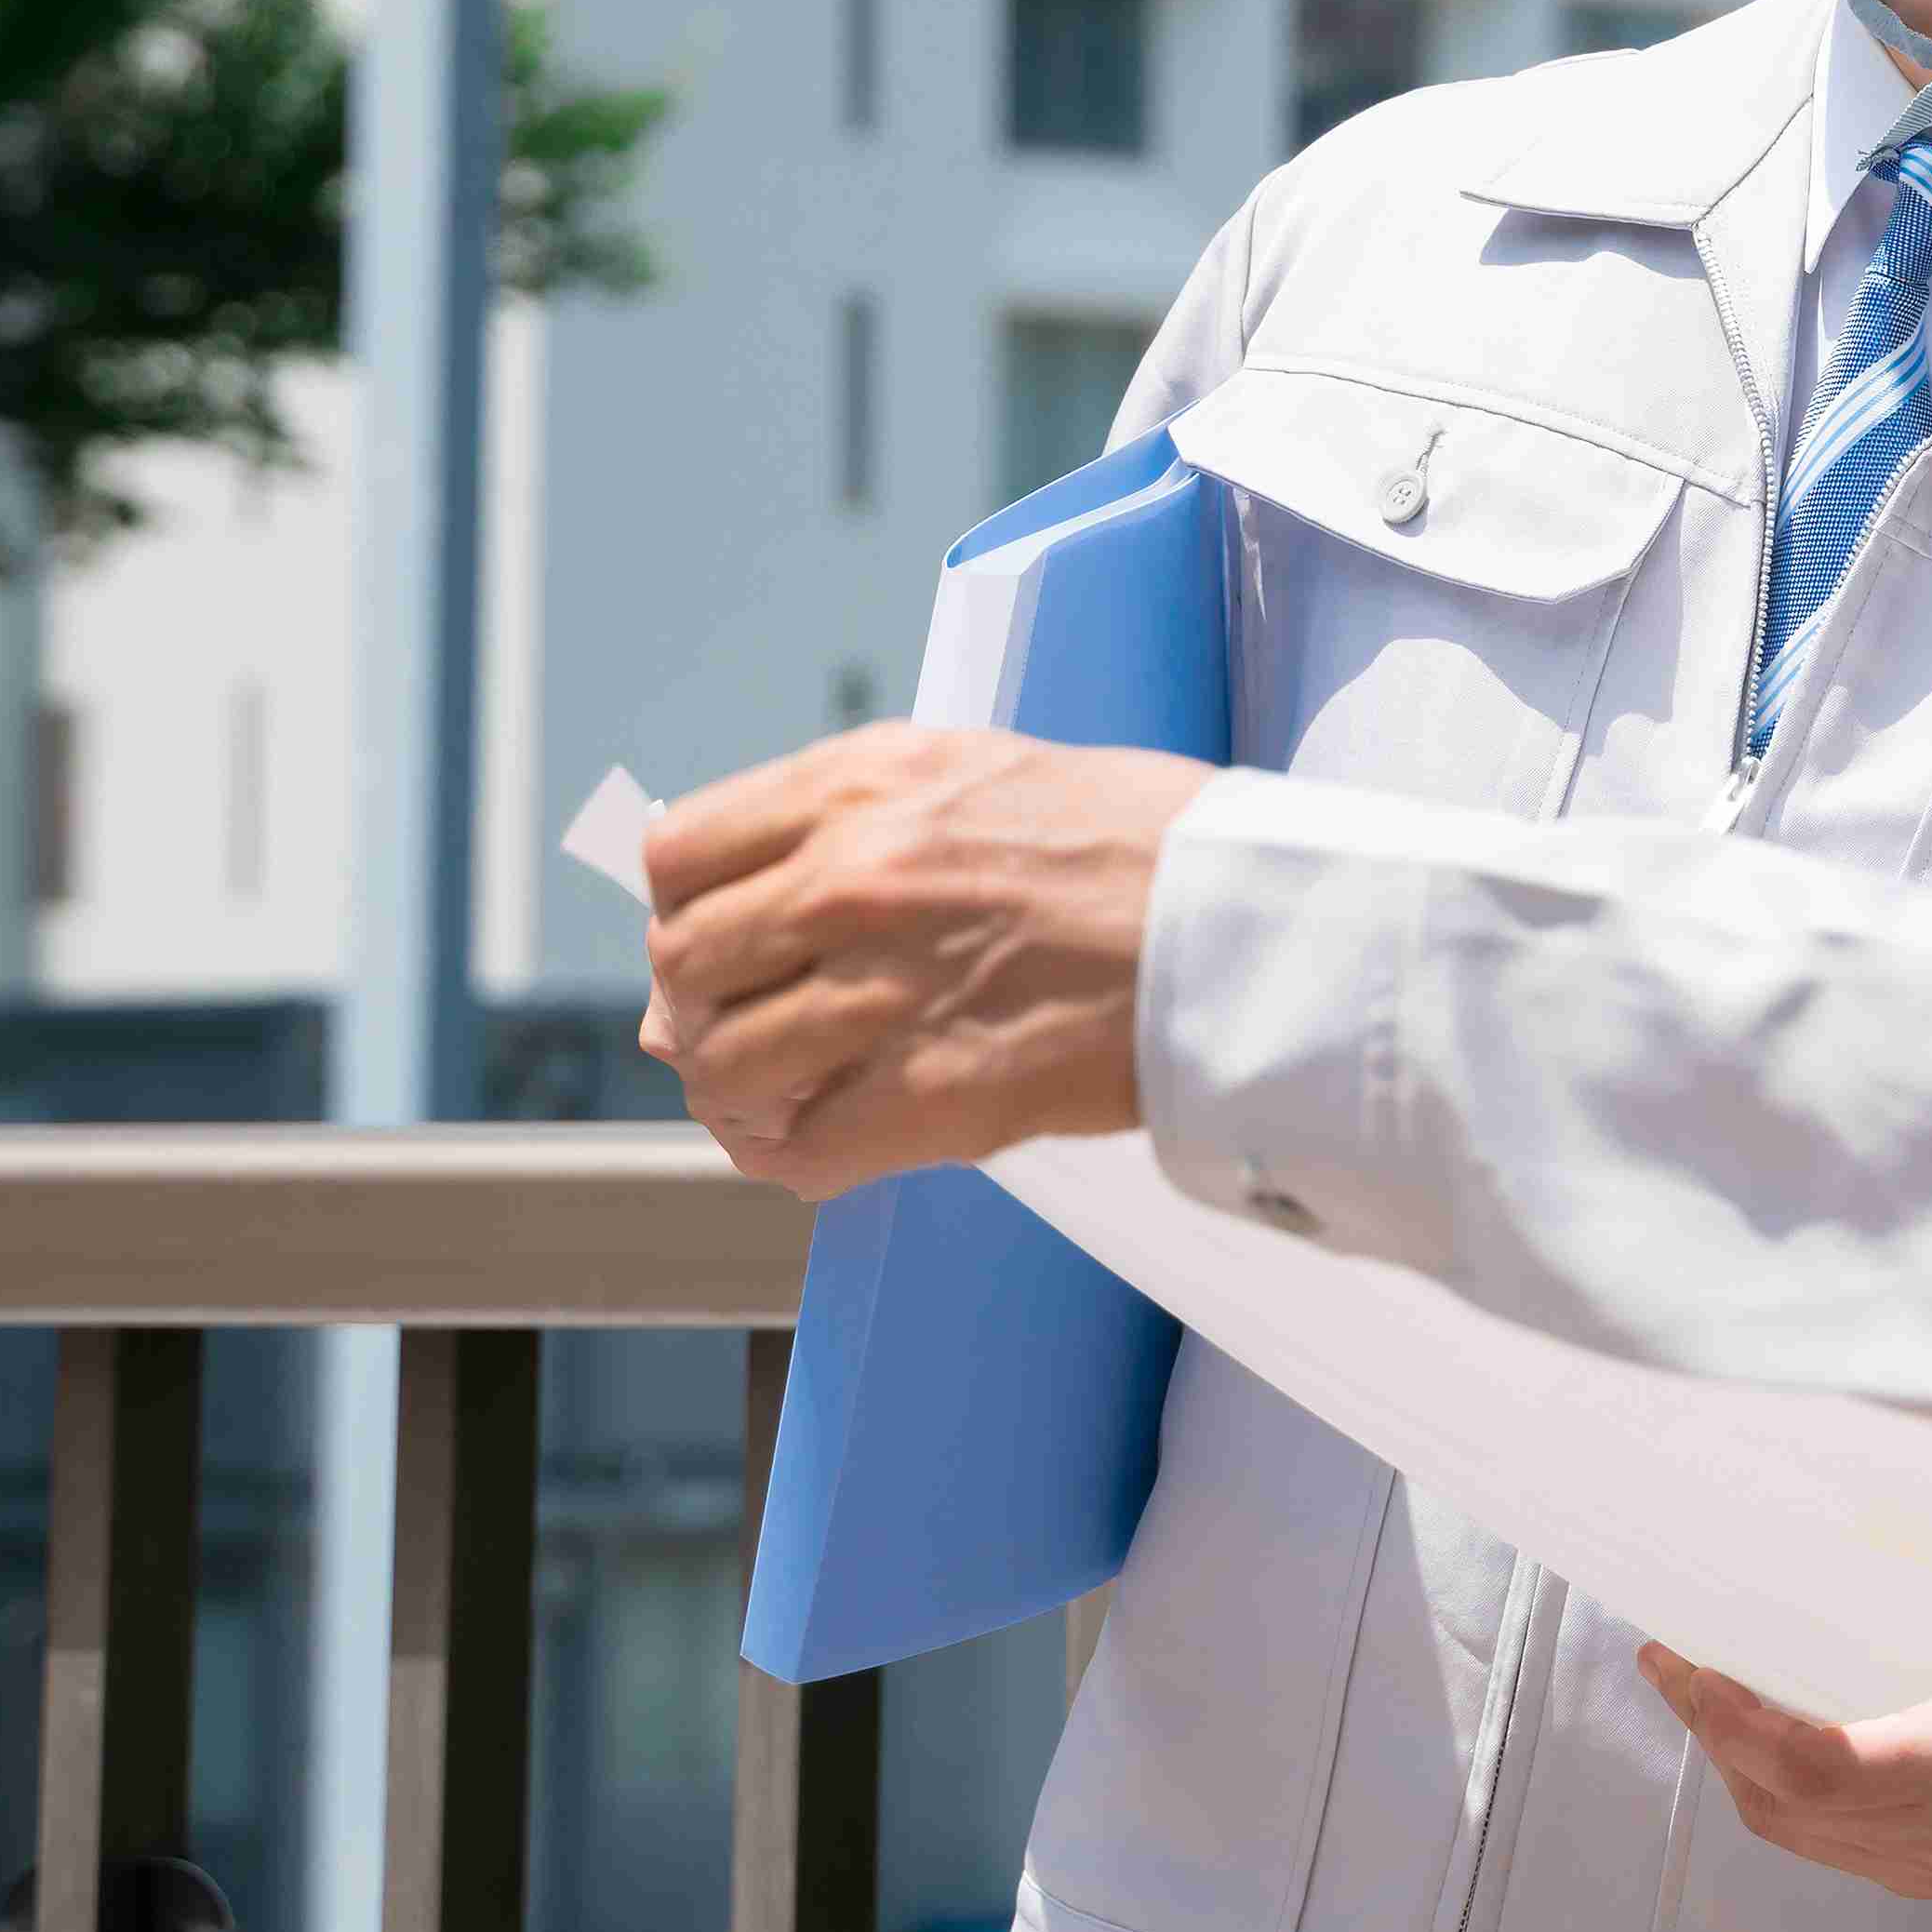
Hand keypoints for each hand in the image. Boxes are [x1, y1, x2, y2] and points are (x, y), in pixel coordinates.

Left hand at [637, 724, 1213, 1195]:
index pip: (677, 853)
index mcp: (865, 782)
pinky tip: (828, 1140)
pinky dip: (792, 1157)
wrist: (1253, 924)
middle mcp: (853, 874)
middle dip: (705, 1008)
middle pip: (683, 966)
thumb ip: (847, 828)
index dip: (686, 908)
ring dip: (739, 1095)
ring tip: (789, 1095)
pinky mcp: (929, 1094)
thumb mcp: (980, 774)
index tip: (723, 941)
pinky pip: (795, 1151)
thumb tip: (720, 923)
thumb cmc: (1143, 844)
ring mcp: (885, 986)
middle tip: (757, 1030)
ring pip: (720, 1068)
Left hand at [1638, 1631, 1931, 1899]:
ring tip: (1694, 1691)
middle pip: (1785, 1803)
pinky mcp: (1924, 1874)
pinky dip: (1772, 1788)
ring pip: (1789, 1827)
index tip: (1695, 1668)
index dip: (1741, 1724)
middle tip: (1669, 1660)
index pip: (1820, 1767)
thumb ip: (1908, 1605)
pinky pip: (1819, 1838)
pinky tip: (1751, 1739)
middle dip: (1712, 1731)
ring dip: (1731, 1760)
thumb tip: (1803, 1546)